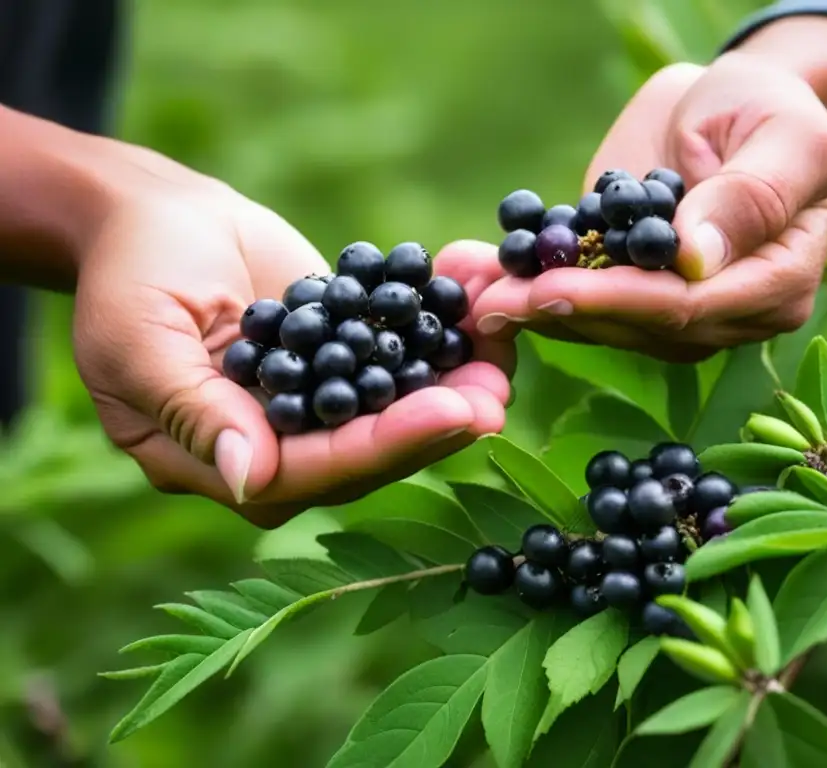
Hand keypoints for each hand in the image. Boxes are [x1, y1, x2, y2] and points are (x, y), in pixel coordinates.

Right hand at [73, 145, 512, 527]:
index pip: (315, 470)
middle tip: (499, 394)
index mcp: (223, 460)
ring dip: (457, 380)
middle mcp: (282, 444)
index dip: (386, 444)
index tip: (451, 412)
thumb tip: (252, 478)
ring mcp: (319, 404)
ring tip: (507, 354)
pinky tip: (482, 307)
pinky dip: (442, 332)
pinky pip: (399, 356)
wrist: (153, 217)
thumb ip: (195, 412)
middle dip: (439, 421)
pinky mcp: (346, 359)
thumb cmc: (129, 275)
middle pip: (372, 449)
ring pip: (398, 406)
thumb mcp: (139, 343)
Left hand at [471, 56, 826, 361]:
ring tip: (475, 295)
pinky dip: (536, 296)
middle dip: (564, 312)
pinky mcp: (635, 297)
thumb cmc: (766, 109)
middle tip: (493, 301)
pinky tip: (490, 285)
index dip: (619, 300)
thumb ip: (751, 196)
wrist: (725, 106)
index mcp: (778, 280)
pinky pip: (587, 306)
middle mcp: (730, 312)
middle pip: (640, 325)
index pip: (692, 305)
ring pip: (606, 325)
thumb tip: (696, 260)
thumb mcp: (781, 133)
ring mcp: (680, 313)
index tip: (553, 289)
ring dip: (538, 312)